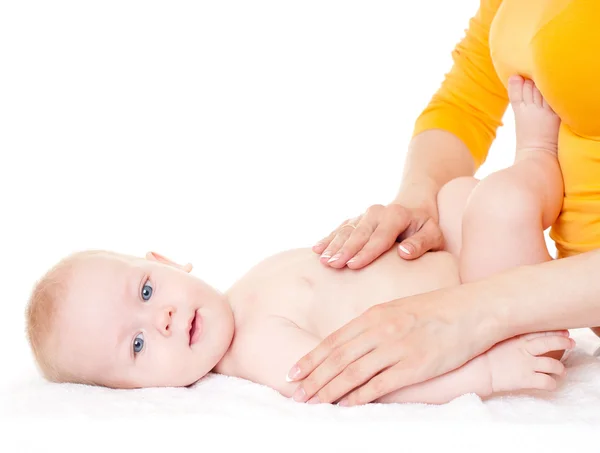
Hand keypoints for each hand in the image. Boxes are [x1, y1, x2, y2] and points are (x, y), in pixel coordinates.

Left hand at [286, 287, 493, 405]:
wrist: (473, 310)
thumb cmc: (436, 310)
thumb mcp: (398, 309)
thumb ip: (373, 324)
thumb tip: (351, 342)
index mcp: (375, 314)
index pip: (334, 340)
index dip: (311, 359)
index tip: (293, 373)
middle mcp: (380, 330)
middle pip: (338, 357)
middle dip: (313, 377)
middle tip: (294, 393)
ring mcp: (397, 347)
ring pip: (353, 372)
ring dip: (329, 389)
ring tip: (312, 403)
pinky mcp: (414, 365)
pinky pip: (380, 384)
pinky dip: (359, 396)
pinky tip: (344, 406)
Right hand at [313, 201, 442, 269]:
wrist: (413, 205)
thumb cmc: (425, 227)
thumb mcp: (434, 234)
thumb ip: (422, 243)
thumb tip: (405, 253)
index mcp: (397, 215)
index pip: (380, 236)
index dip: (367, 252)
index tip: (354, 266)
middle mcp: (377, 212)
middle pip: (359, 233)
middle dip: (345, 250)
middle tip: (333, 265)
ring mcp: (363, 214)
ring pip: (346, 230)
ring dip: (333, 245)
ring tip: (323, 260)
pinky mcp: (355, 219)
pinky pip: (339, 229)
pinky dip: (328, 239)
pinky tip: (316, 249)